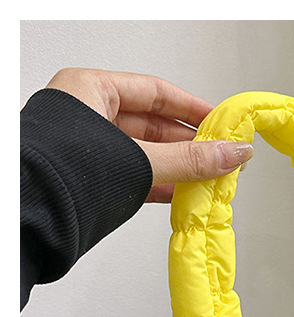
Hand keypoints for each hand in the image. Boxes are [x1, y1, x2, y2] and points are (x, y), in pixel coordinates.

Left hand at [46, 67, 252, 202]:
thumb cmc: (64, 173)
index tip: (222, 124)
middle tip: (224, 157)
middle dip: (192, 144)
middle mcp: (91, 117)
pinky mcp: (98, 181)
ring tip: (213, 178)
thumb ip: (190, 159)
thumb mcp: (140, 160)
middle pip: (156, 126)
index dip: (192, 108)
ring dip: (183, 169)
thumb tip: (233, 154)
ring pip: (151, 155)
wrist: (31, 218)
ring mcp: (93, 151)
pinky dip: (167, 186)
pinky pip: (141, 177)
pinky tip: (190, 194)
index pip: (155, 93)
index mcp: (90, 91)